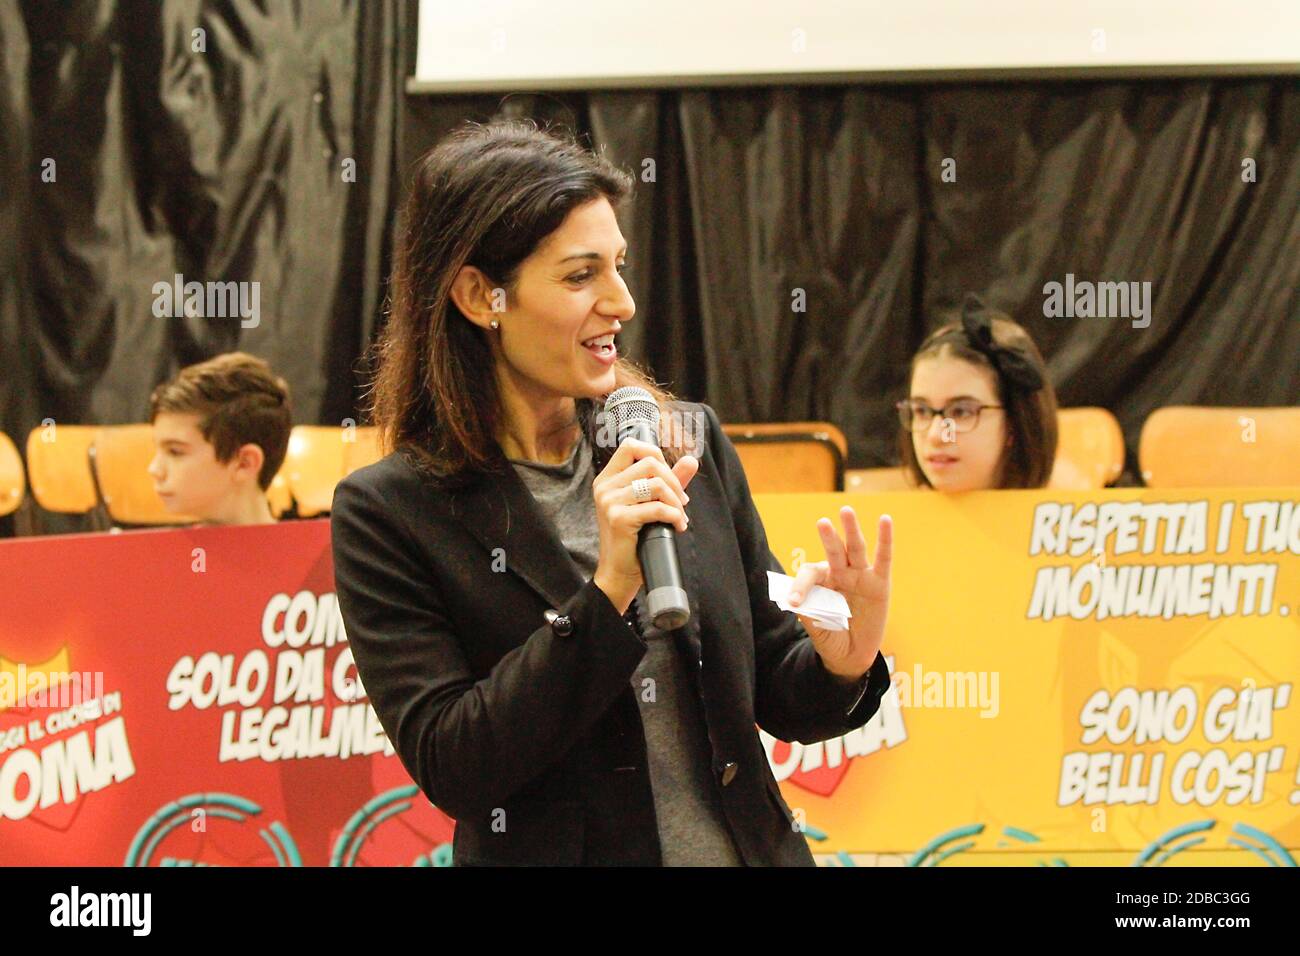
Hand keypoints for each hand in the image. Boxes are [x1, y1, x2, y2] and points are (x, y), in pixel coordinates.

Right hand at [592, 439, 698, 612]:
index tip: (669, 477)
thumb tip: (691, 460)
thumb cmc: (635, 539)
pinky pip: (657, 507)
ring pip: (655, 484)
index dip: (656, 454)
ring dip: (676, 501)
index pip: (631, 445)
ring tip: (680, 517)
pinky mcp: (618, 518)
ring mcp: (609, 502)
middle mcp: (604, 487)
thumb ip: (670, 481)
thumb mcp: (651, 504)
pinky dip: (674, 516)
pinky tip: (677, 526)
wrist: (620, 573)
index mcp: (608, 479)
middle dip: (674, 481)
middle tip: (682, 502)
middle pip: (649, 462)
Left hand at [787, 506, 890, 680]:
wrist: (851, 657)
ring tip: (846, 511)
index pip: (811, 574)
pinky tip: (885, 520)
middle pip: (834, 551)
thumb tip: (796, 601)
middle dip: (828, 537)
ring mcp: (861, 577)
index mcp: (821, 582)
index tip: (793, 602)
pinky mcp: (880, 584)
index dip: (800, 586)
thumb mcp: (816, 629)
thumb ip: (809, 614)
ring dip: (852, 530)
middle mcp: (840, 574)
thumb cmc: (830, 638)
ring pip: (856, 549)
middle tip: (821, 522)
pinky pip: (884, 558)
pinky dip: (885, 539)